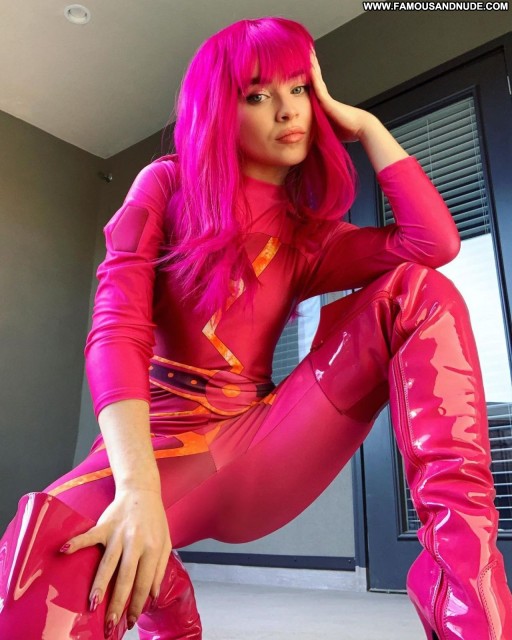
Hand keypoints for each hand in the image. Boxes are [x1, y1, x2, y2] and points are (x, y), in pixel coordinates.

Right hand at [61, 488, 170, 634]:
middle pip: (125, 577)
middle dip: (118, 602)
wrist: (142, 490)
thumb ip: (160, 568)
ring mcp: (119, 533)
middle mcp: (136, 542)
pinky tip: (64, 551)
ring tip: (92, 604)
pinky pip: (89, 536)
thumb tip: (153, 596)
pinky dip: (76, 543)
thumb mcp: (166, 542)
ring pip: (108, 562)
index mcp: (153, 548)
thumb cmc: (155, 519)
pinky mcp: (105, 525)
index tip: (130, 620)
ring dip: (99, 584)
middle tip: (111, 623)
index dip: (137, 603)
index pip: (144, 581)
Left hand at [309, 49, 375, 142]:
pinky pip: (319, 88)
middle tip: (306, 54)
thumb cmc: (347, 130)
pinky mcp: (328, 102)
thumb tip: (311, 136)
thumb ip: (320, 128)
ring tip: (307, 54)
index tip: (302, 71)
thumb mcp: (328, 130)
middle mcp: (326, 100)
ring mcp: (327, 99)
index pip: (314, 90)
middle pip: (316, 81)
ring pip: (317, 81)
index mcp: (325, 106)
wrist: (360, 127)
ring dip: (312, 67)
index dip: (309, 80)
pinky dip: (314, 78)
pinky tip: (310, 68)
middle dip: (311, 68)